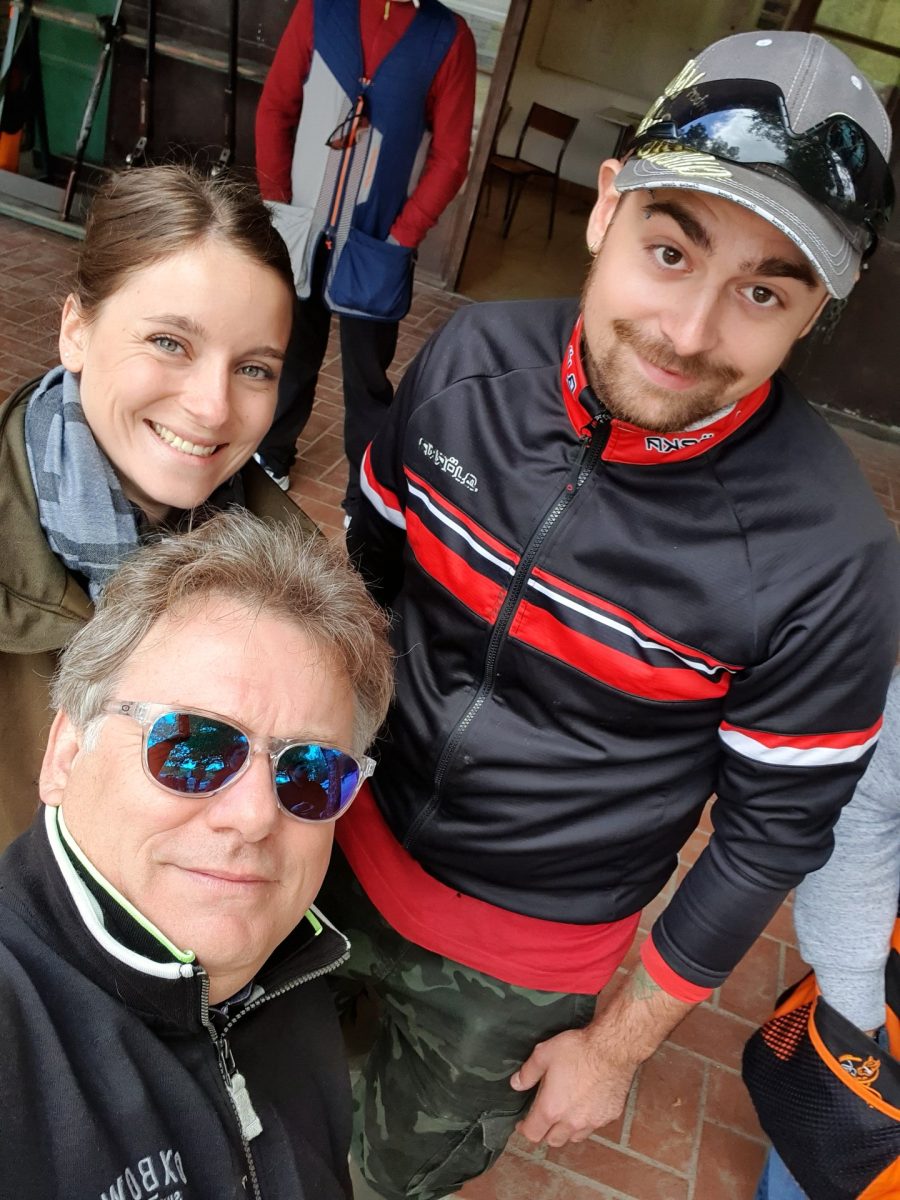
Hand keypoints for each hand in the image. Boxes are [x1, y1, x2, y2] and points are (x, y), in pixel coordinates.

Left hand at [509, 964, 695, 1147]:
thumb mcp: (544, 1054)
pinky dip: (587, 1120)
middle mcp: (572, 1122)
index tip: (523, 1122)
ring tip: (565, 1112)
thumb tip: (516, 1084)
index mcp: (552, 1109)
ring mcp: (593, 1121)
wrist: (613, 1048)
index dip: (524, 1129)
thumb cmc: (578, 1049)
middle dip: (545, 1131)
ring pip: (575, 1137)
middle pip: (553, 1141)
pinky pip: (594, 1126)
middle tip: (544, 1116)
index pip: (533, 1134)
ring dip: (566, 1130)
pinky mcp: (610, 1116)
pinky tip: (586, 1104)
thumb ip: (528, 1073)